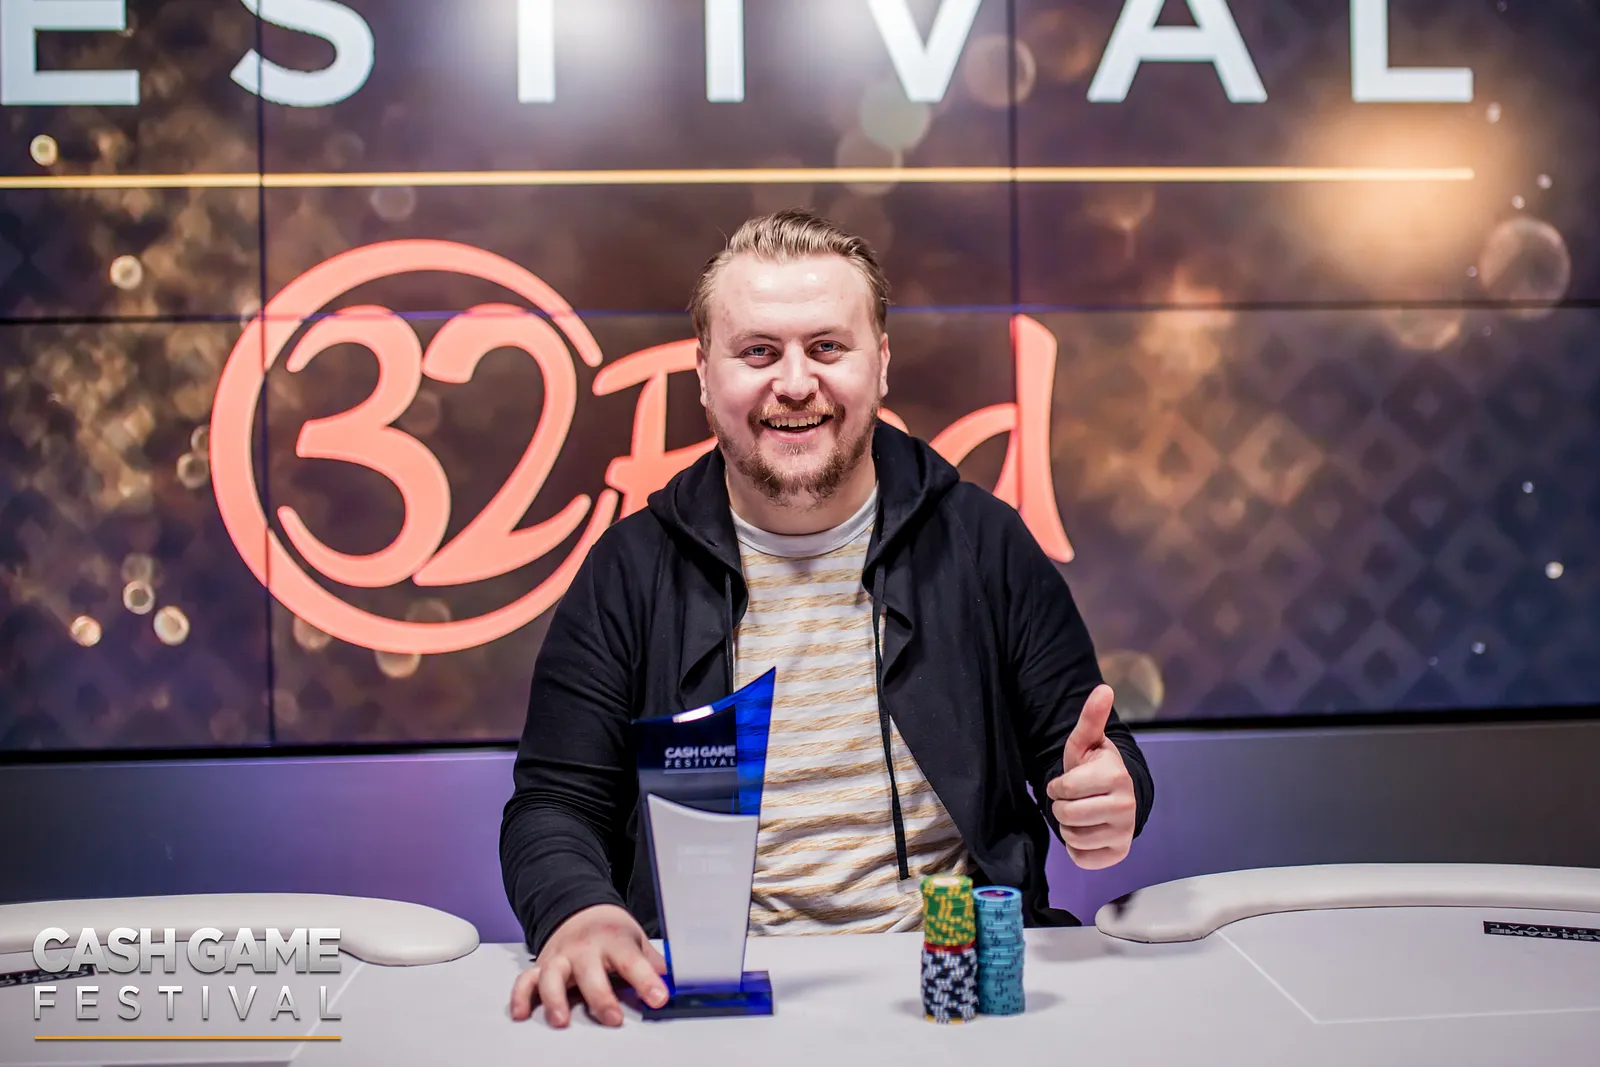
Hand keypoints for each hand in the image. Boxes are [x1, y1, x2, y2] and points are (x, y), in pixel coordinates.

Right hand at [509, 904, 667, 1027]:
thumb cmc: (611, 931)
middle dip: (600, 996)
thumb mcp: (636, 940)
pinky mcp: (541, 966)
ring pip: (552, 976)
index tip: (659, 997)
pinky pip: (526, 981)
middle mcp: (584, 949)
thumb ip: (652, 963)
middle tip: (613, 1018)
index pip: (632, 961)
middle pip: (589, 972)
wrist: (580, 909)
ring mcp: (560, 958)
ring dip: (555, 998)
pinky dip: (521, 997)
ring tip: (562, 1020)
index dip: (646, 980)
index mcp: (614, 940)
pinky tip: (522, 1014)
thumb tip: (677, 984)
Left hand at [1045, 684, 1135, 870]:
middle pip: (1066, 814)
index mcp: (1116, 777)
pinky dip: (1076, 848)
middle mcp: (1126, 807)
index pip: (1063, 790)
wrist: (1113, 796)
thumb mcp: (1086, 742)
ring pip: (1072, 837)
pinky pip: (1082, 858)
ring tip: (1080, 812)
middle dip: (1061, 806)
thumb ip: (1091, 717)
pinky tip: (1087, 831)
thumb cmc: (1093, 767)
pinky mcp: (1118, 854)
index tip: (1067, 782)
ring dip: (1068, 825)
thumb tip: (1103, 688)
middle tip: (1072, 798)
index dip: (1057, 785)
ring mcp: (1125, 833)